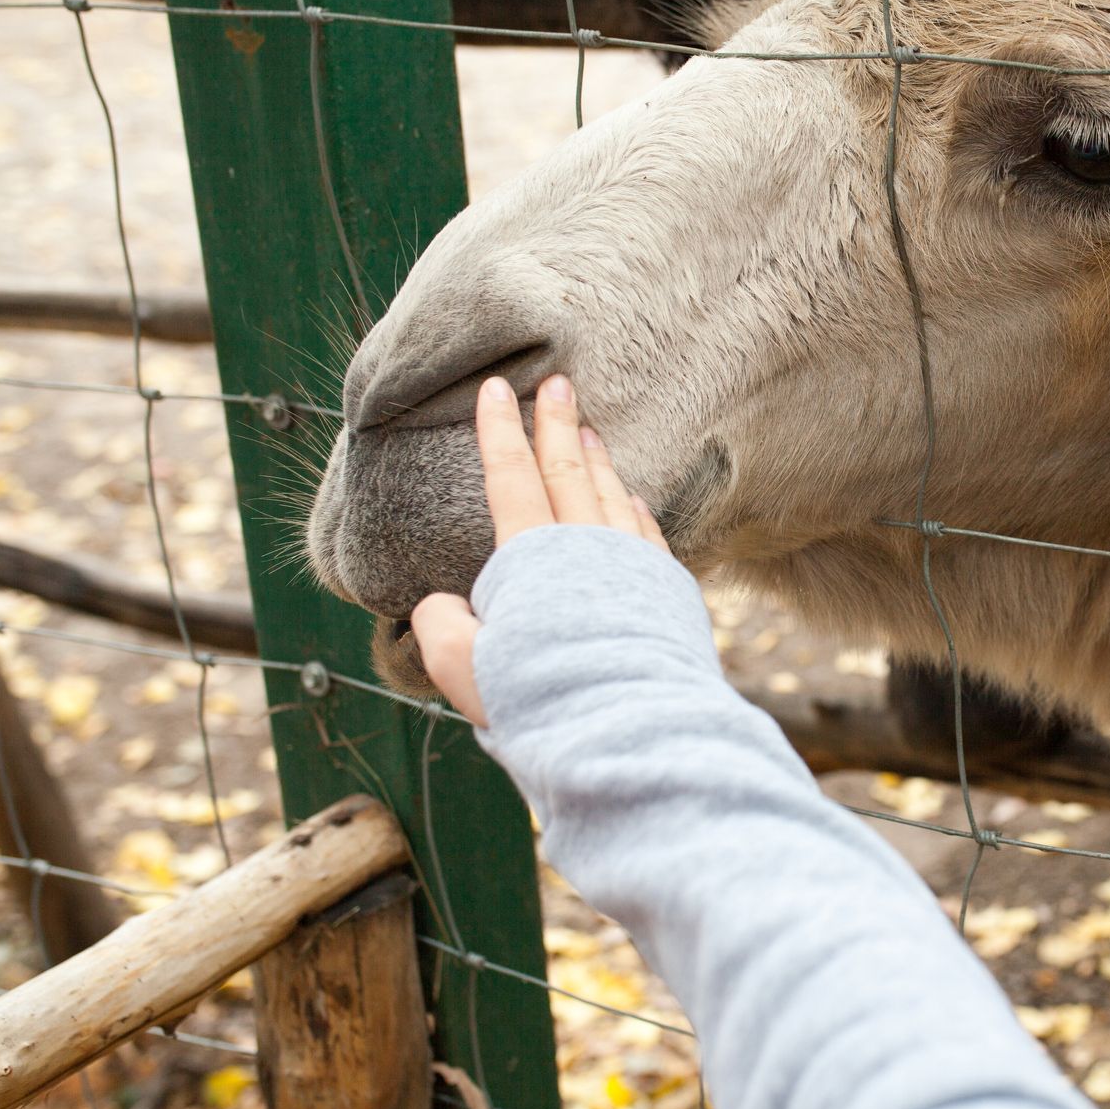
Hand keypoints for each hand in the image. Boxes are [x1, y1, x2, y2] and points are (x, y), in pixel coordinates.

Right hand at [411, 373, 669, 725]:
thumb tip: (443, 605)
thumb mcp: (463, 669)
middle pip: (568, 471)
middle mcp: (588, 548)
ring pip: (611, 496)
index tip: (494, 389)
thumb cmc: (540, 699)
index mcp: (533, 558)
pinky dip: (632, 507)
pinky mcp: (666, 591)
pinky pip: (645, 533)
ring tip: (589, 429)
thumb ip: (443, 627)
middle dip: (557, 424)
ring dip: (597, 460)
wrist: (631, 725)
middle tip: (558, 382)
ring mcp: (633, 565)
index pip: (510, 479)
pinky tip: (629, 499)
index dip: (498, 431)